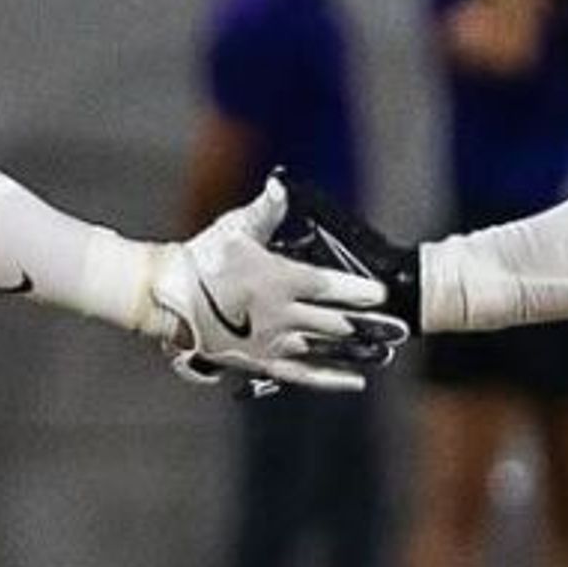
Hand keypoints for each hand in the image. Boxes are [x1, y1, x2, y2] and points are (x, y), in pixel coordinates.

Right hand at [143, 176, 402, 394]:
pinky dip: (332, 379)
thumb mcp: (235, 229)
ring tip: (387, 352)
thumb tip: (281, 185)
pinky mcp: (262, 362)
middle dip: (372, 325)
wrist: (167, 298)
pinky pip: (304, 375)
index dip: (359, 290)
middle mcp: (281, 313)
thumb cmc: (201, 260)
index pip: (330, 285)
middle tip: (400, 328)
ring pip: (326, 349)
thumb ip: (265, 209)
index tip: (382, 294)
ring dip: (359, 351)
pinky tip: (356, 381)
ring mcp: (273, 341)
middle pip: (337, 322)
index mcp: (279, 278)